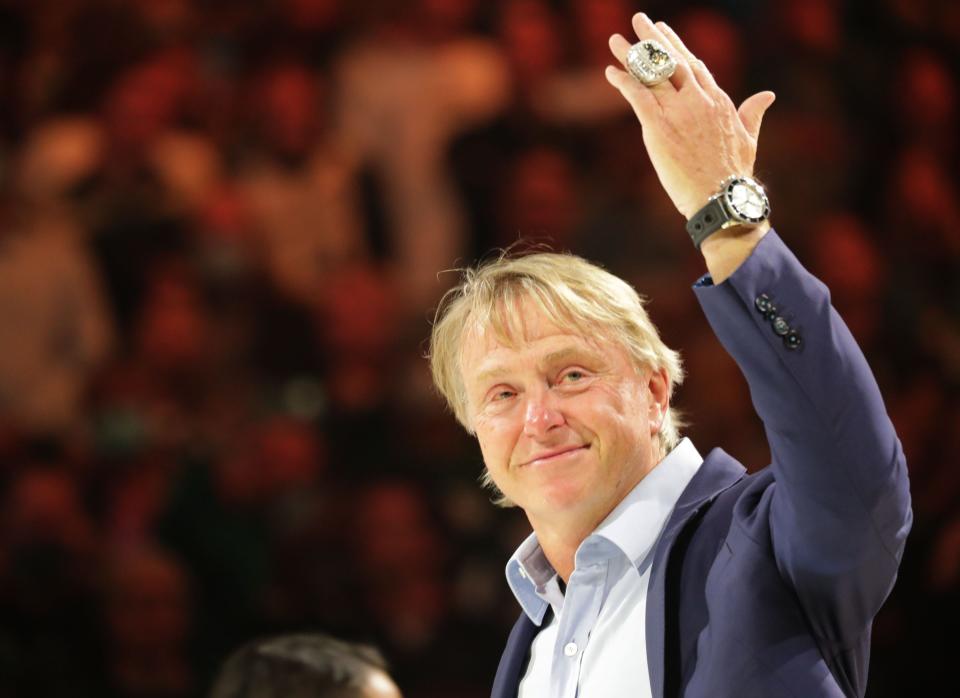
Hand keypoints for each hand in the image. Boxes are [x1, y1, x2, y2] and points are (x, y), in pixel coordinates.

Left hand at [604, 13, 774, 219]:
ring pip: (651, 75)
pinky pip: (637, 96)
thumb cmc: (734, 174)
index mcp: (718, 100)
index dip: (677, 47)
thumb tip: (768, 95)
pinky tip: (610, 72)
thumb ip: (753, 113)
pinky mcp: (659, 127)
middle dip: (653, 39)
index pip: (694, 65)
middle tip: (639, 20)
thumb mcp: (749, 138)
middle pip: (671, 61)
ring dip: (631, 55)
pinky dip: (623, 82)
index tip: (663, 32)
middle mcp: (698, 100)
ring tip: (615, 40)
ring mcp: (678, 111)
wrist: (721, 197)